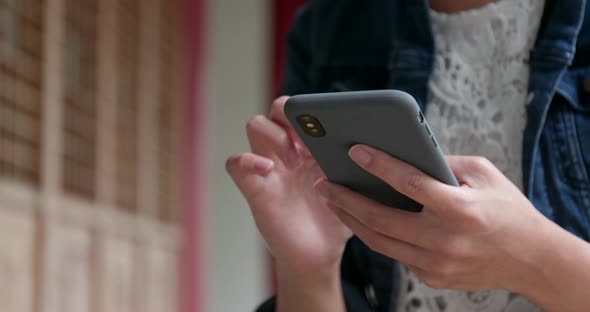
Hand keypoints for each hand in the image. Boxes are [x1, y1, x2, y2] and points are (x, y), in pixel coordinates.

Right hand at [226, 97, 351, 275]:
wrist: (320, 255)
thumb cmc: (338, 219)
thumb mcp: (355, 188)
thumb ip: (359, 166)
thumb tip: (373, 143)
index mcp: (312, 145)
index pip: (304, 107)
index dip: (311, 109)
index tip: (328, 125)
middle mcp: (288, 150)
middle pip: (278, 108)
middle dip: (291, 115)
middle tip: (309, 141)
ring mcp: (269, 167)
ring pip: (255, 125)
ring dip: (275, 135)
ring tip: (295, 161)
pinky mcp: (254, 188)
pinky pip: (235, 163)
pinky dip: (247, 160)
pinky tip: (269, 171)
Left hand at [314, 144, 548, 291]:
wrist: (531, 260)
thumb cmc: (508, 209)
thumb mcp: (484, 174)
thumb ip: (443, 163)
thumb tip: (403, 152)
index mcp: (462, 209)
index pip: (410, 184)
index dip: (379, 165)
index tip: (354, 150)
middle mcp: (446, 240)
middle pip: (381, 219)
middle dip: (346, 199)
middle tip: (324, 183)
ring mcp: (437, 264)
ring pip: (380, 242)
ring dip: (351, 219)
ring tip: (332, 200)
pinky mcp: (432, 278)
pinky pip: (396, 254)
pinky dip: (377, 235)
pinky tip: (361, 218)